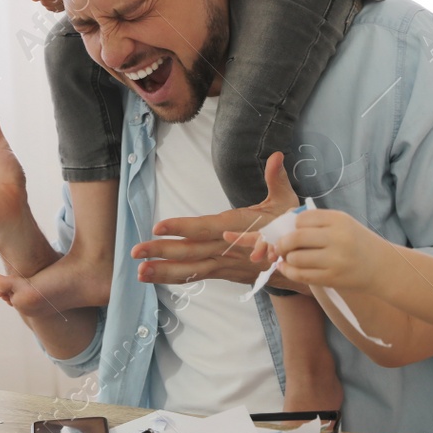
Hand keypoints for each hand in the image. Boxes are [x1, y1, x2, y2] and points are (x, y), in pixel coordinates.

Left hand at [131, 152, 303, 286]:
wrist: (296, 263)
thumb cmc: (288, 227)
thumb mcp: (286, 202)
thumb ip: (276, 179)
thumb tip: (277, 156)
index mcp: (237, 228)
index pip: (205, 228)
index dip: (182, 228)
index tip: (158, 227)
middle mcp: (226, 248)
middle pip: (191, 251)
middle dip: (162, 252)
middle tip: (136, 252)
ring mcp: (223, 263)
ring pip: (190, 268)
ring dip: (163, 271)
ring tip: (139, 272)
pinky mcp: (222, 272)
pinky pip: (195, 275)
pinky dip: (175, 277)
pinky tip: (154, 277)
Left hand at [271, 208, 393, 291]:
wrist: (381, 266)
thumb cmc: (357, 242)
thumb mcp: (343, 223)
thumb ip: (317, 222)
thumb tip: (284, 225)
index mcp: (339, 220)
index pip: (302, 218)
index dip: (292, 225)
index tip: (292, 231)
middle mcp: (337, 238)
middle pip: (296, 238)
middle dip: (283, 243)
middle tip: (281, 247)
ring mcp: (335, 260)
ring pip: (296, 258)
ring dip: (287, 259)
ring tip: (288, 258)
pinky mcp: (332, 278)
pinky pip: (302, 275)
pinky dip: (289, 272)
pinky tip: (286, 268)